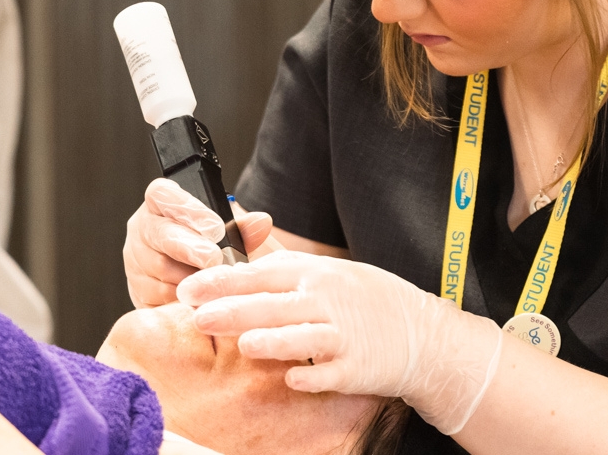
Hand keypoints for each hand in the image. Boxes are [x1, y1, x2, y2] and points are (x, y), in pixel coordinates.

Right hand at [122, 178, 272, 307]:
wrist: (194, 279)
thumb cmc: (209, 248)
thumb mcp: (226, 235)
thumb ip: (241, 229)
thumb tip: (261, 222)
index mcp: (160, 204)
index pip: (162, 195)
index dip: (187, 208)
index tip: (215, 226)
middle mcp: (143, 229)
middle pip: (159, 234)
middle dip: (189, 247)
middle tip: (214, 259)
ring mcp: (136, 261)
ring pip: (160, 270)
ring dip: (191, 278)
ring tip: (215, 283)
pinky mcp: (138, 291)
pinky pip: (159, 297)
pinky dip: (183, 300)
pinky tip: (202, 301)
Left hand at [176, 251, 503, 434]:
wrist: (419, 332)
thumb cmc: (361, 299)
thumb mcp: (323, 270)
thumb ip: (277, 259)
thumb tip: (234, 228)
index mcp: (313, 274)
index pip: (260, 274)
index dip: (223, 281)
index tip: (188, 288)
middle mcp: (327, 301)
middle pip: (274, 305)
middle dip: (235, 310)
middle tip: (197, 317)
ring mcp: (343, 336)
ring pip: (305, 338)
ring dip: (276, 341)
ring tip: (245, 345)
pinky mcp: (357, 369)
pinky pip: (332, 374)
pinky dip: (314, 376)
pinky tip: (293, 379)